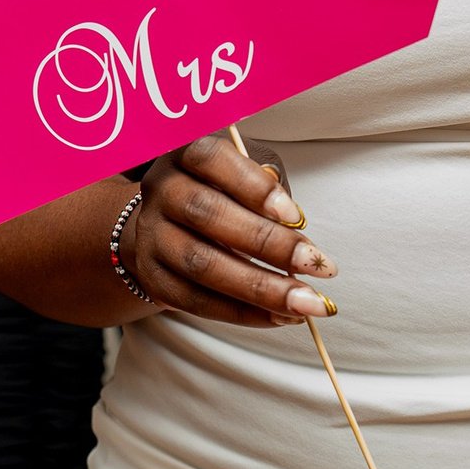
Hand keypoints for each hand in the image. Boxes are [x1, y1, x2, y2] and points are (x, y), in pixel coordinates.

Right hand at [118, 133, 338, 326]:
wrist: (166, 223)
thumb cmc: (221, 190)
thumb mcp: (244, 169)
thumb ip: (267, 184)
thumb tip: (294, 224)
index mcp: (184, 153)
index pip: (212, 160)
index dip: (254, 187)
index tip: (296, 216)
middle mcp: (161, 191)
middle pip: (208, 215)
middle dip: (268, 245)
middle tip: (318, 265)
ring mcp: (152, 237)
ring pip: (203, 265)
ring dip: (261, 289)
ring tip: (307, 302)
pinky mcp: (154, 278)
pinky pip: (198, 302)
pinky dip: (243, 313)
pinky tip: (280, 316)